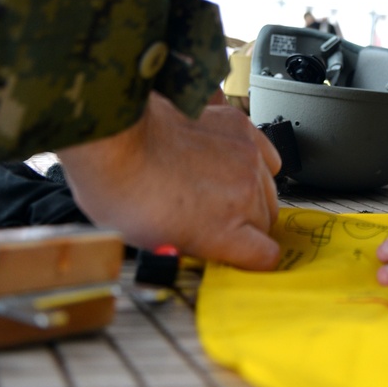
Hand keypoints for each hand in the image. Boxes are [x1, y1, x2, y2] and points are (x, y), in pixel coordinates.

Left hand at [59, 91, 281, 270]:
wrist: (117, 144)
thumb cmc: (126, 192)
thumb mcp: (159, 244)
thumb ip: (198, 247)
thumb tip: (209, 248)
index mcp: (225, 232)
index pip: (266, 257)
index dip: (252, 259)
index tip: (243, 256)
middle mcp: (244, 194)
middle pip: (268, 221)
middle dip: (247, 226)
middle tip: (218, 222)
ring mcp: (246, 157)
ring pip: (270, 188)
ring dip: (251, 194)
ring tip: (220, 192)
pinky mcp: (240, 128)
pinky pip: (267, 154)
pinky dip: (255, 162)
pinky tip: (233, 164)